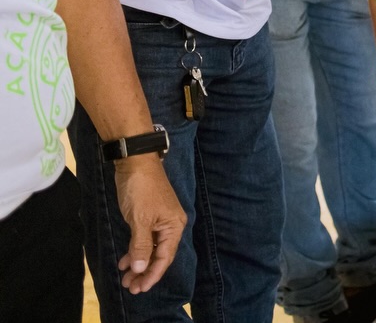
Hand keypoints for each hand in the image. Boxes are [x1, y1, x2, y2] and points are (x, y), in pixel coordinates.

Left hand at [113, 156, 185, 293]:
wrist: (135, 162)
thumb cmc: (141, 190)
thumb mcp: (140, 220)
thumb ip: (141, 246)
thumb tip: (141, 269)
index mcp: (174, 226)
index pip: (165, 257)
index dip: (153, 275)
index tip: (140, 289)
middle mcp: (170, 225)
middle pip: (159, 255)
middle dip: (145, 272)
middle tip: (130, 287)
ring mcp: (160, 221)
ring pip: (150, 249)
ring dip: (139, 264)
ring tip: (125, 278)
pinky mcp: (149, 217)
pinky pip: (144, 240)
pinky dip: (135, 251)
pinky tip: (125, 260)